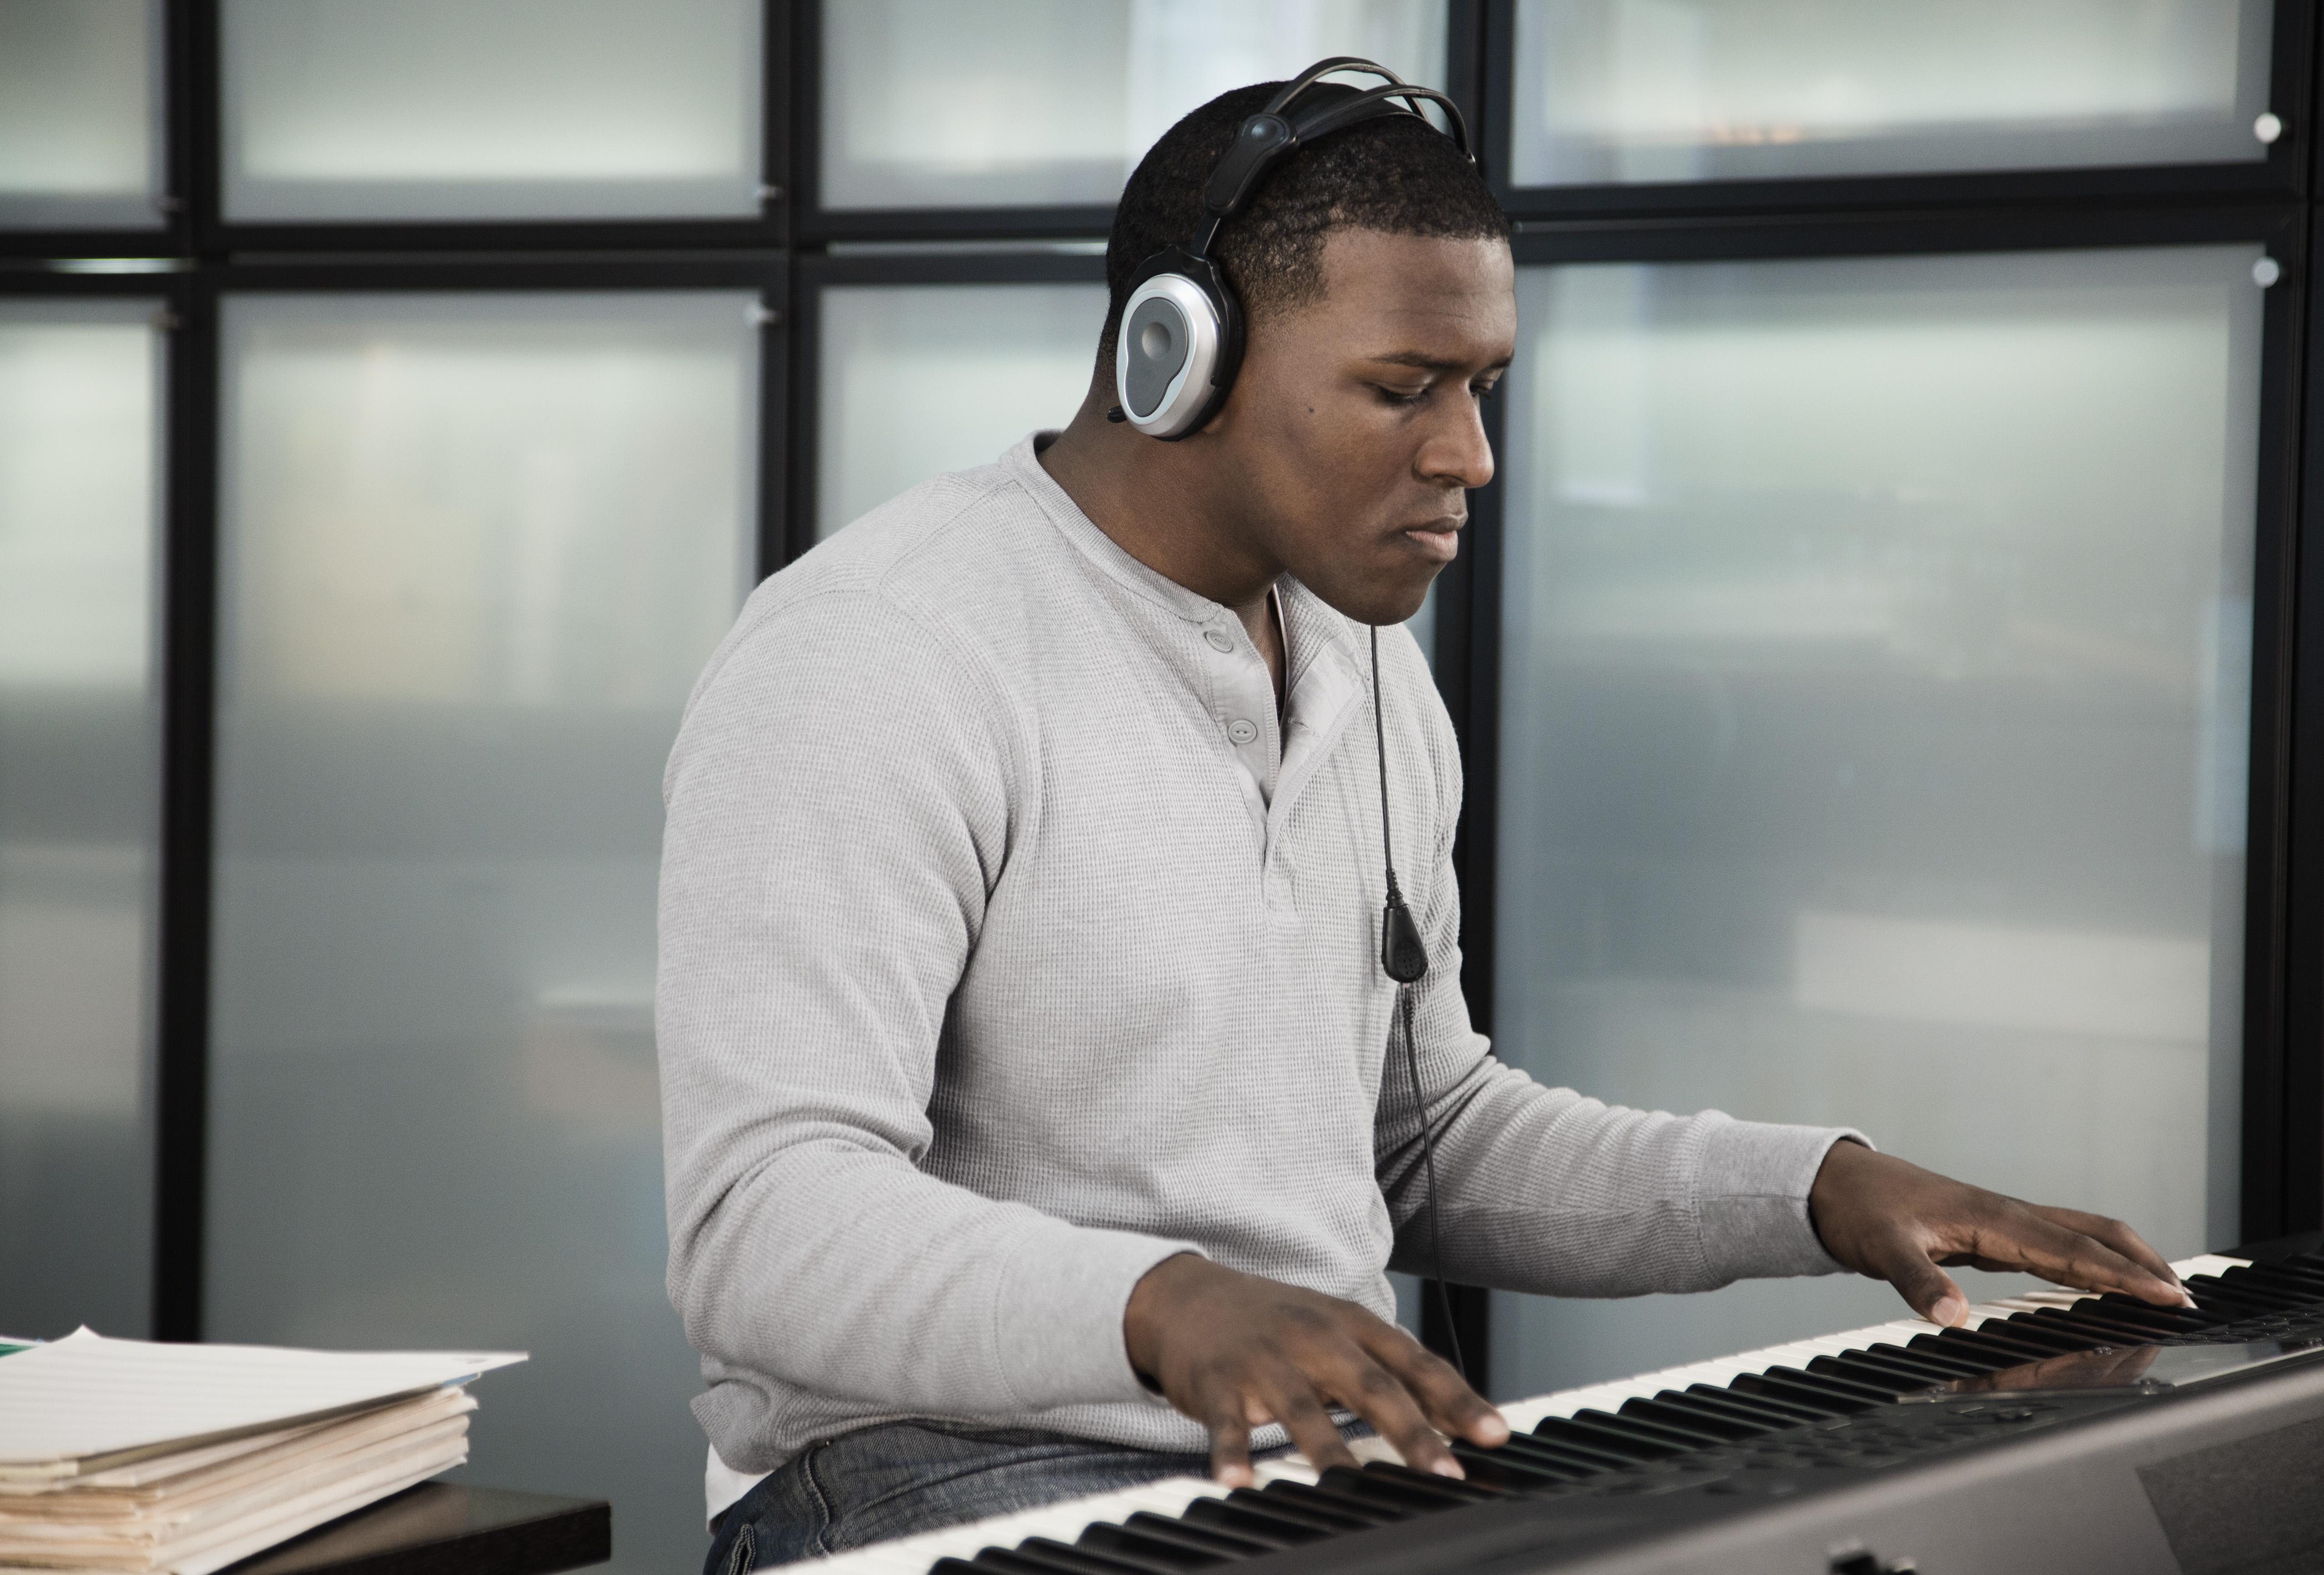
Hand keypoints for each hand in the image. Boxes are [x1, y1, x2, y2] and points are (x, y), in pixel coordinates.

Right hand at [1123, 1253, 1508, 1485]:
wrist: (1189, 1297)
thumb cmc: (1278, 1323)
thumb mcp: (1339, 1333)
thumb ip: (1394, 1372)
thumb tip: (1459, 1418)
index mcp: (1351, 1325)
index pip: (1415, 1361)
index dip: (1458, 1398)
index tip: (1495, 1433)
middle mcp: (1314, 1337)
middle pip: (1370, 1385)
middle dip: (1411, 1431)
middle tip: (1446, 1471)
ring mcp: (1265, 1359)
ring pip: (1302, 1408)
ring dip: (1328, 1450)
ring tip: (1352, 1488)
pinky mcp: (1219, 1382)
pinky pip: (1228, 1423)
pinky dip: (1233, 1453)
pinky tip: (1240, 1481)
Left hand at [1807, 1140, 2192, 1325]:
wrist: (1835, 1183)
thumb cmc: (1859, 1210)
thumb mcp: (1881, 1248)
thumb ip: (1916, 1281)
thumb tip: (1949, 1315)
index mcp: (1992, 1219)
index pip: (2072, 1249)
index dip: (2122, 1275)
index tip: (2167, 1295)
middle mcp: (2006, 1215)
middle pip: (2093, 1232)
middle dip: (2142, 1262)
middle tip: (2185, 1297)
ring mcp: (2001, 1221)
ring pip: (2079, 1233)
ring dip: (2122, 1258)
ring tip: (2161, 1288)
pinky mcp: (1991, 1230)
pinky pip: (2055, 1242)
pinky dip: (2089, 1259)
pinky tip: (2099, 1278)